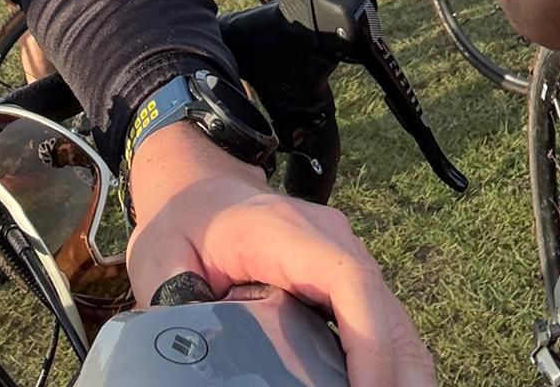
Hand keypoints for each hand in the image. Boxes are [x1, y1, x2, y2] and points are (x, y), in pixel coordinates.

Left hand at [127, 125, 433, 386]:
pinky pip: (381, 328)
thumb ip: (175, 298)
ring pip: (394, 324)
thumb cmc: (184, 222)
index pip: (349, 280)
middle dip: (397, 374)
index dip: (370, 343)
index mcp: (287, 231)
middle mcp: (332, 242)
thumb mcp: (160, 255)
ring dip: (399, 375)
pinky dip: (388, 367)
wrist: (203, 190)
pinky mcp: (346, 285)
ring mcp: (346, 261)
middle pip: (387, 311)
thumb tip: (191, 349)